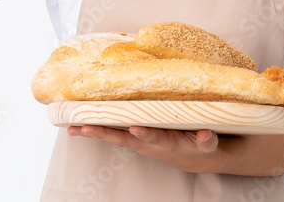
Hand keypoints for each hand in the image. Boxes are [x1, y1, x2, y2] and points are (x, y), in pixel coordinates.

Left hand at [67, 124, 221, 173]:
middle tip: (85, 129)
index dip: (146, 135)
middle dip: (105, 134)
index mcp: (168, 143)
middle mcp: (150, 144)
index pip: (156, 138)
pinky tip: (81, 125)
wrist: (196, 158)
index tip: (135, 129)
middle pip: (125, 139)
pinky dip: (99, 128)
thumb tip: (205, 135)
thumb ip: (207, 141)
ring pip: (116, 136)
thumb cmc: (202, 147)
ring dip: (95, 132)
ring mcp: (142, 141)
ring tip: (73, 128)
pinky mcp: (137, 137)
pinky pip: (115, 132)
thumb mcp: (210, 145)